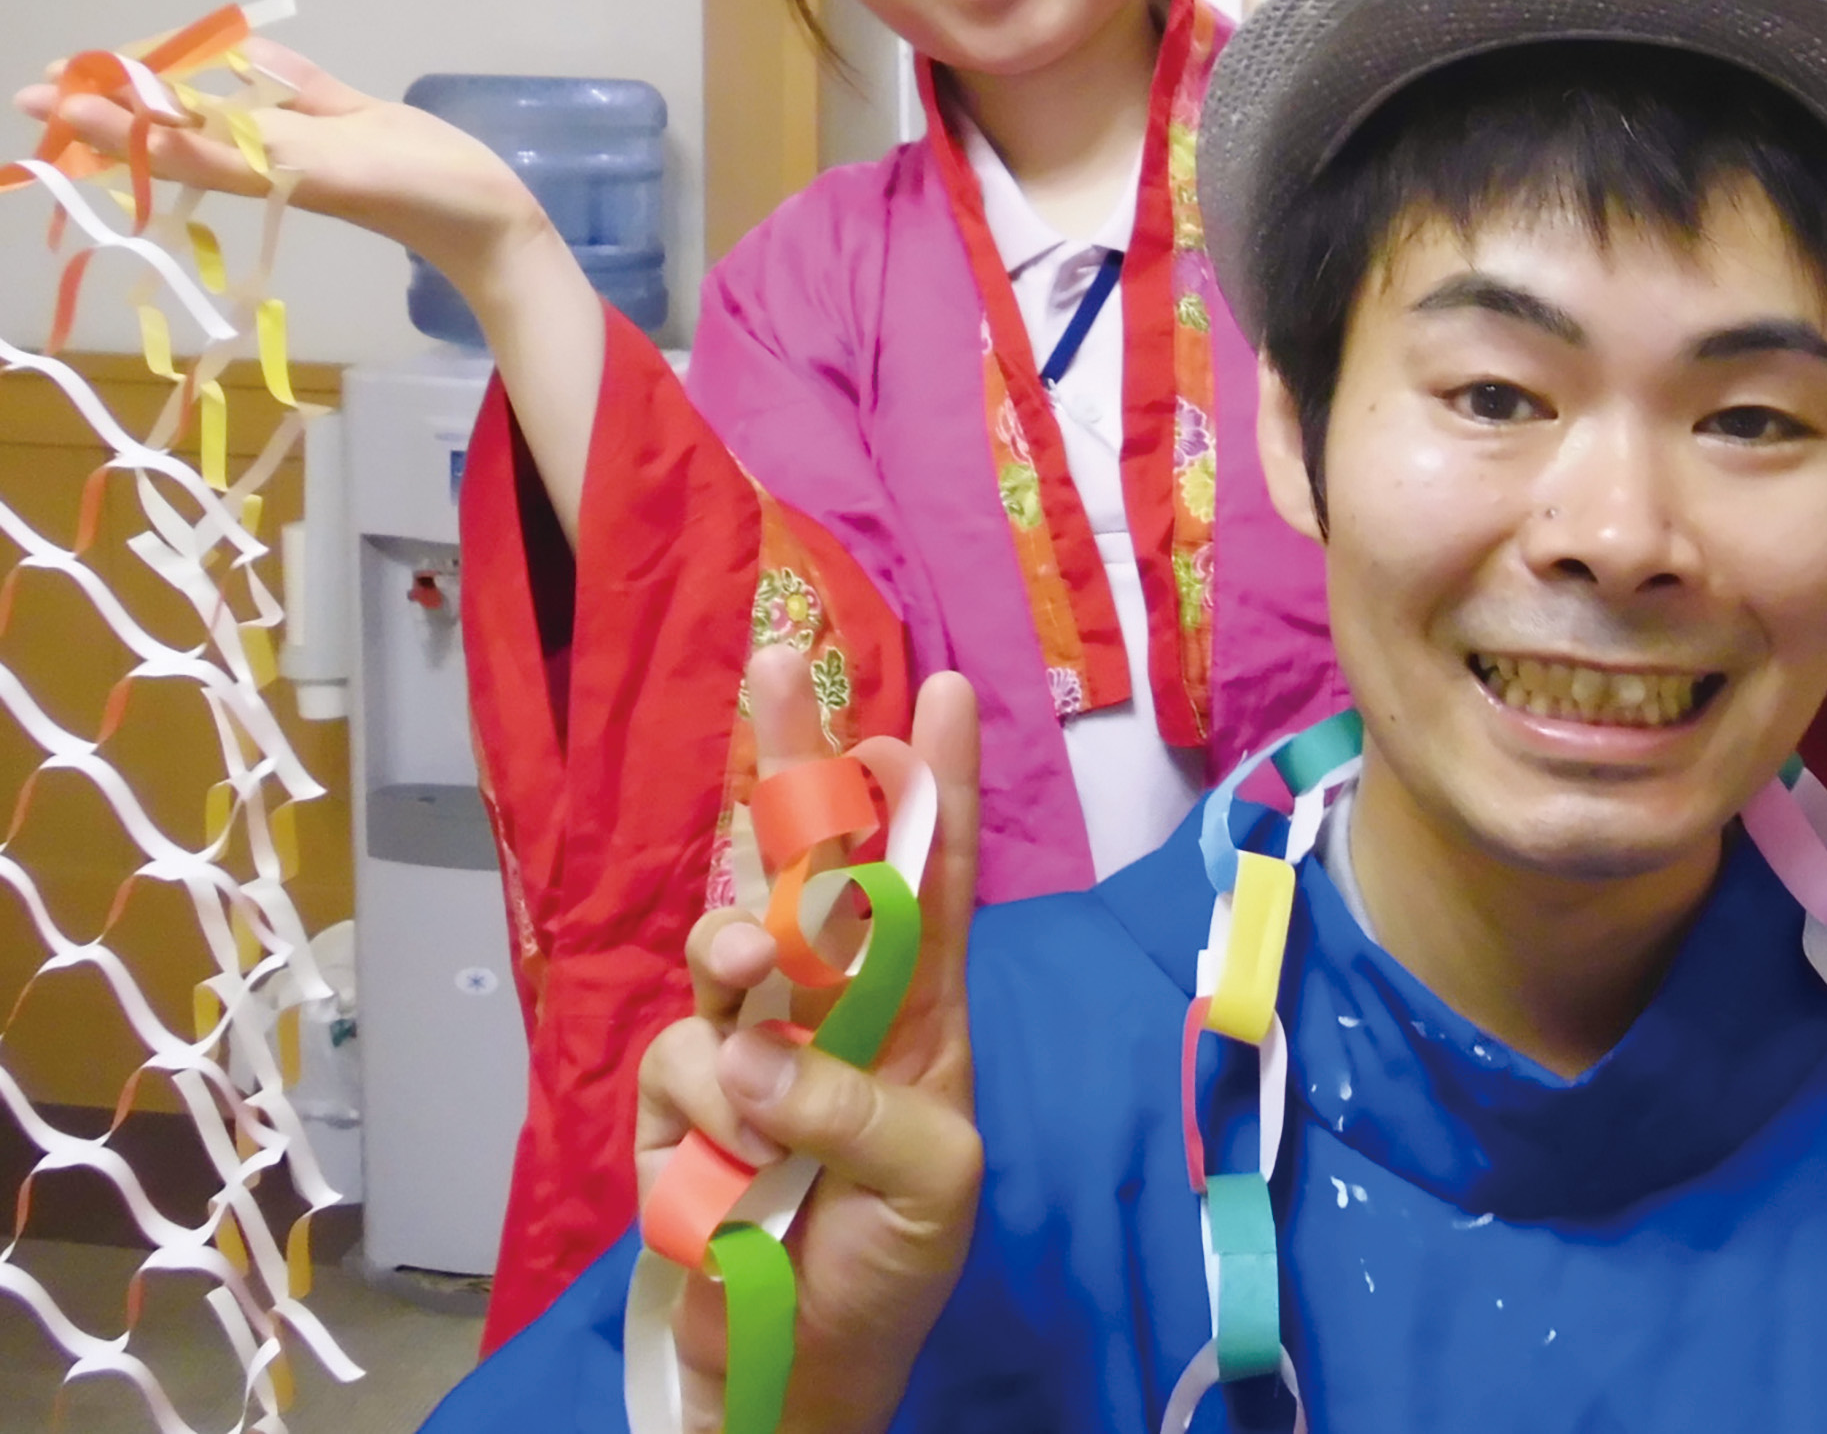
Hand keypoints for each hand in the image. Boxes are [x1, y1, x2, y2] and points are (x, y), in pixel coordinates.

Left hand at [14, 38, 551, 287]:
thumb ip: (260, 138)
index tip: (49, 94)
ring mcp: (310, 141)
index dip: (107, 118)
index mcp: (266, 168)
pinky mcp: (346, 125)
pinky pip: (281, 95)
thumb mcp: (340, 161)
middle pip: (181, 124)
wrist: (494, 222)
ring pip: (221, 109)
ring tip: (112, 69)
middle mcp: (274, 155)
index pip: (167, 140)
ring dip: (166, 89)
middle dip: (118, 101)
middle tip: (53, 78)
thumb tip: (165, 121)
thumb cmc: (425, 192)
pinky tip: (222, 52)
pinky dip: (246, 73)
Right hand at [637, 648, 984, 1433]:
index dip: (935, 788)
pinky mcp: (679, 1099)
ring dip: (739, 939)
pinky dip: (706, 1098)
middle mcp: (837, 1004)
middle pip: (813, 862)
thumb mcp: (930, 1184)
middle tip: (781, 665)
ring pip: (731, 938)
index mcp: (923, 1008)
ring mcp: (751, 1043)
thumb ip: (861, 1107)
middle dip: (797, 758)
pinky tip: (729, 1160)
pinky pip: (680, 1052)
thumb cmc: (890, 1266)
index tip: (945, 693)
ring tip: (750, 971)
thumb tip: (753, 1045)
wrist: (793, 1371)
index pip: (934, 878)